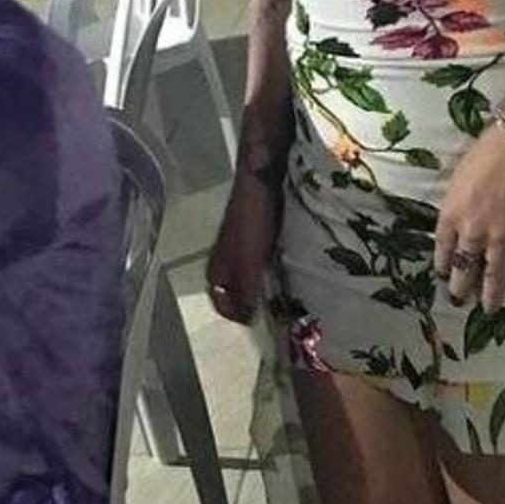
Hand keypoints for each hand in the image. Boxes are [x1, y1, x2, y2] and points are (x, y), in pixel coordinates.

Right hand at [206, 173, 280, 324]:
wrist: (260, 181)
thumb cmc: (250, 222)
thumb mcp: (247, 262)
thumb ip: (244, 290)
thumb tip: (246, 320)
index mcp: (216, 268)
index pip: (220, 302)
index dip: (236, 314)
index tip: (258, 322)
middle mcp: (225, 258)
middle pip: (234, 290)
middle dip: (251, 302)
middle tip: (275, 312)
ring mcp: (239, 245)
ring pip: (248, 275)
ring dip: (263, 285)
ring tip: (286, 294)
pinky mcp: (255, 233)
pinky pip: (261, 259)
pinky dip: (271, 267)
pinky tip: (288, 268)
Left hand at [434, 125, 504, 312]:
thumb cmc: (489, 152)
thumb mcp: (459, 179)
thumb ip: (457, 205)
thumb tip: (459, 221)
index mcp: (451, 217)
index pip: (442, 253)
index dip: (443, 268)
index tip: (445, 275)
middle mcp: (472, 234)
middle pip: (464, 272)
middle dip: (462, 290)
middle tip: (462, 300)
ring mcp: (502, 240)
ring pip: (493, 279)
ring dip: (490, 298)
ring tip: (489, 309)